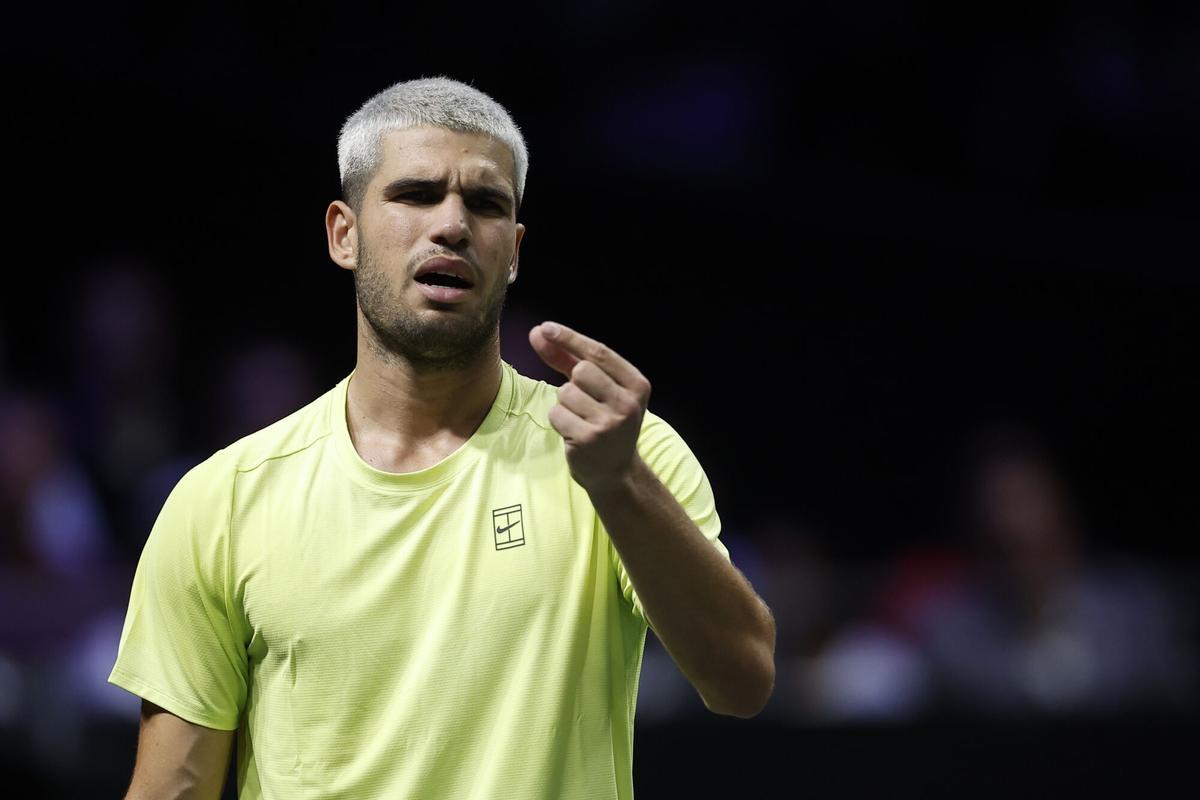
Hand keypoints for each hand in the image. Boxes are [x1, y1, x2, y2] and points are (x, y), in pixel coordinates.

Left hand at [529, 321, 651, 493]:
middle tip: (585, 402)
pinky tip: (574, 431)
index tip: (546, 327)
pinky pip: (556, 413)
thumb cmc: (604, 420)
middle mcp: (628, 403)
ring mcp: (609, 423)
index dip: (570, 338)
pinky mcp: (588, 439)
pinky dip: (558, 420)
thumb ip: (568, 358)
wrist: (615, 471)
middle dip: (573, 382)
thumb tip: (539, 332)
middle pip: (582, 370)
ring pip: (566, 392)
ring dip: (565, 404)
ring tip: (581, 419)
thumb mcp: (597, 388)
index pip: (599, 353)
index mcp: (637, 385)